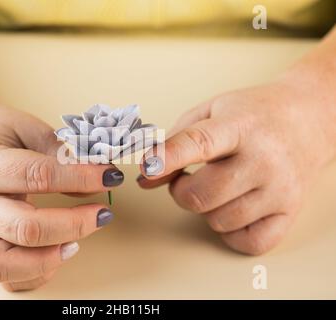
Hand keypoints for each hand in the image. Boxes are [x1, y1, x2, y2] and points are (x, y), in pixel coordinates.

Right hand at [0, 99, 121, 290]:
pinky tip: (57, 254)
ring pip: (3, 264)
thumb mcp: (29, 128)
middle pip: (25, 228)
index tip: (109, 176)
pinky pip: (4, 278)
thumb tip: (96, 180)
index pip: (37, 176)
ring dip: (47, 259)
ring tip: (76, 244)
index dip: (80, 178)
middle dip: (73, 224)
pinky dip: (33, 274)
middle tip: (103, 214)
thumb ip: (60, 154)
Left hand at [138, 81, 335, 254]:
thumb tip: (146, 178)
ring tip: (218, 186)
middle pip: (202, 195)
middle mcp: (264, 159)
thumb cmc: (253, 115)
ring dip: (207, 209)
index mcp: (240, 125)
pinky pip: (247, 242)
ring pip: (218, 221)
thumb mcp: (209, 112)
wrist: (307, 119)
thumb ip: (174, 142)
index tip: (146, 168)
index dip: (166, 158)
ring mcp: (280, 190)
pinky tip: (234, 206)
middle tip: (187, 177)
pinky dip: (232, 231)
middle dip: (181, 190)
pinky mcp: (290, 212)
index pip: (198, 144)